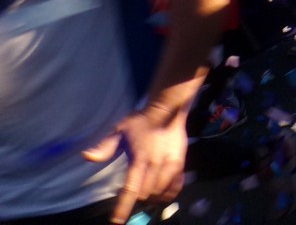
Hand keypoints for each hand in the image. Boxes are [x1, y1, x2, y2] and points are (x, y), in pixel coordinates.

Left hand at [82, 105, 188, 223]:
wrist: (167, 110)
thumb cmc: (139, 122)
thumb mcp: (118, 131)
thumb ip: (104, 147)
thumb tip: (86, 157)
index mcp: (139, 159)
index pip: (130, 190)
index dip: (123, 208)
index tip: (117, 221)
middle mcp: (156, 164)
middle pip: (145, 194)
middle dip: (136, 200)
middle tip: (130, 198)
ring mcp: (171, 164)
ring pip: (160, 193)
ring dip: (151, 197)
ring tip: (144, 196)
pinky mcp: (181, 163)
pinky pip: (175, 187)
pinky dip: (167, 194)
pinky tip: (161, 193)